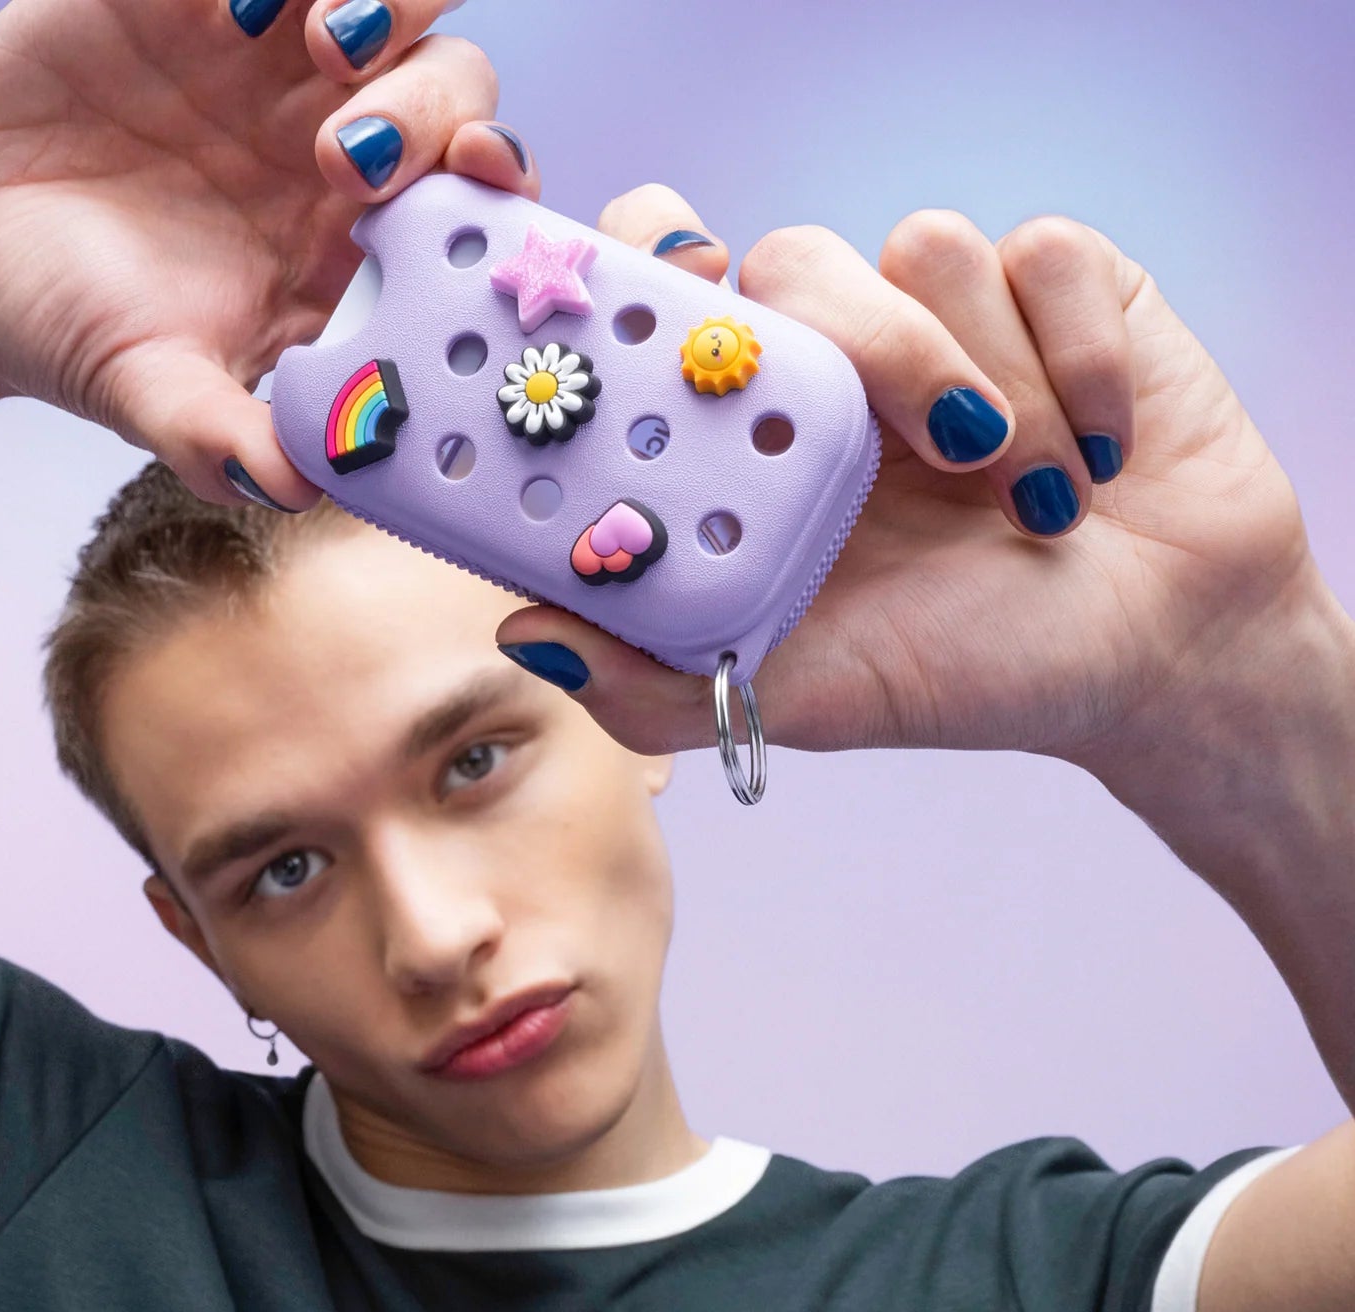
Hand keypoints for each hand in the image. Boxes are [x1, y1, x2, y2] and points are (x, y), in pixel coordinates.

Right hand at [0, 0, 533, 506]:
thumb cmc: (69, 332)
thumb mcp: (146, 390)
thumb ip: (223, 437)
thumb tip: (302, 488)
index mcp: (352, 243)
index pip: (469, 199)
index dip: (498, 179)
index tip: (477, 176)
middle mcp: (332, 144)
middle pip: (448, 85)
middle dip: (429, 102)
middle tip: (348, 148)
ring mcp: (265, 61)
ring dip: (382, 0)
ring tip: (325, 36)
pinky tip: (234, 1)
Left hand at [495, 185, 1329, 782]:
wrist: (1148, 660)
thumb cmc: (961, 667)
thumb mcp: (802, 696)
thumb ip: (660, 683)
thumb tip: (526, 633)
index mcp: (760, 433)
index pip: (668, 290)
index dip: (646, 266)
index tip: (679, 307)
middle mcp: (840, 353)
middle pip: (795, 256)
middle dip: (859, 341)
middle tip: (919, 439)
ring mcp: (948, 312)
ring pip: (925, 251)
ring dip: (989, 394)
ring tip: (1030, 508)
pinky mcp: (1063, 286)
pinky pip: (1046, 259)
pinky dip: (1077, 369)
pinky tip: (1098, 463)